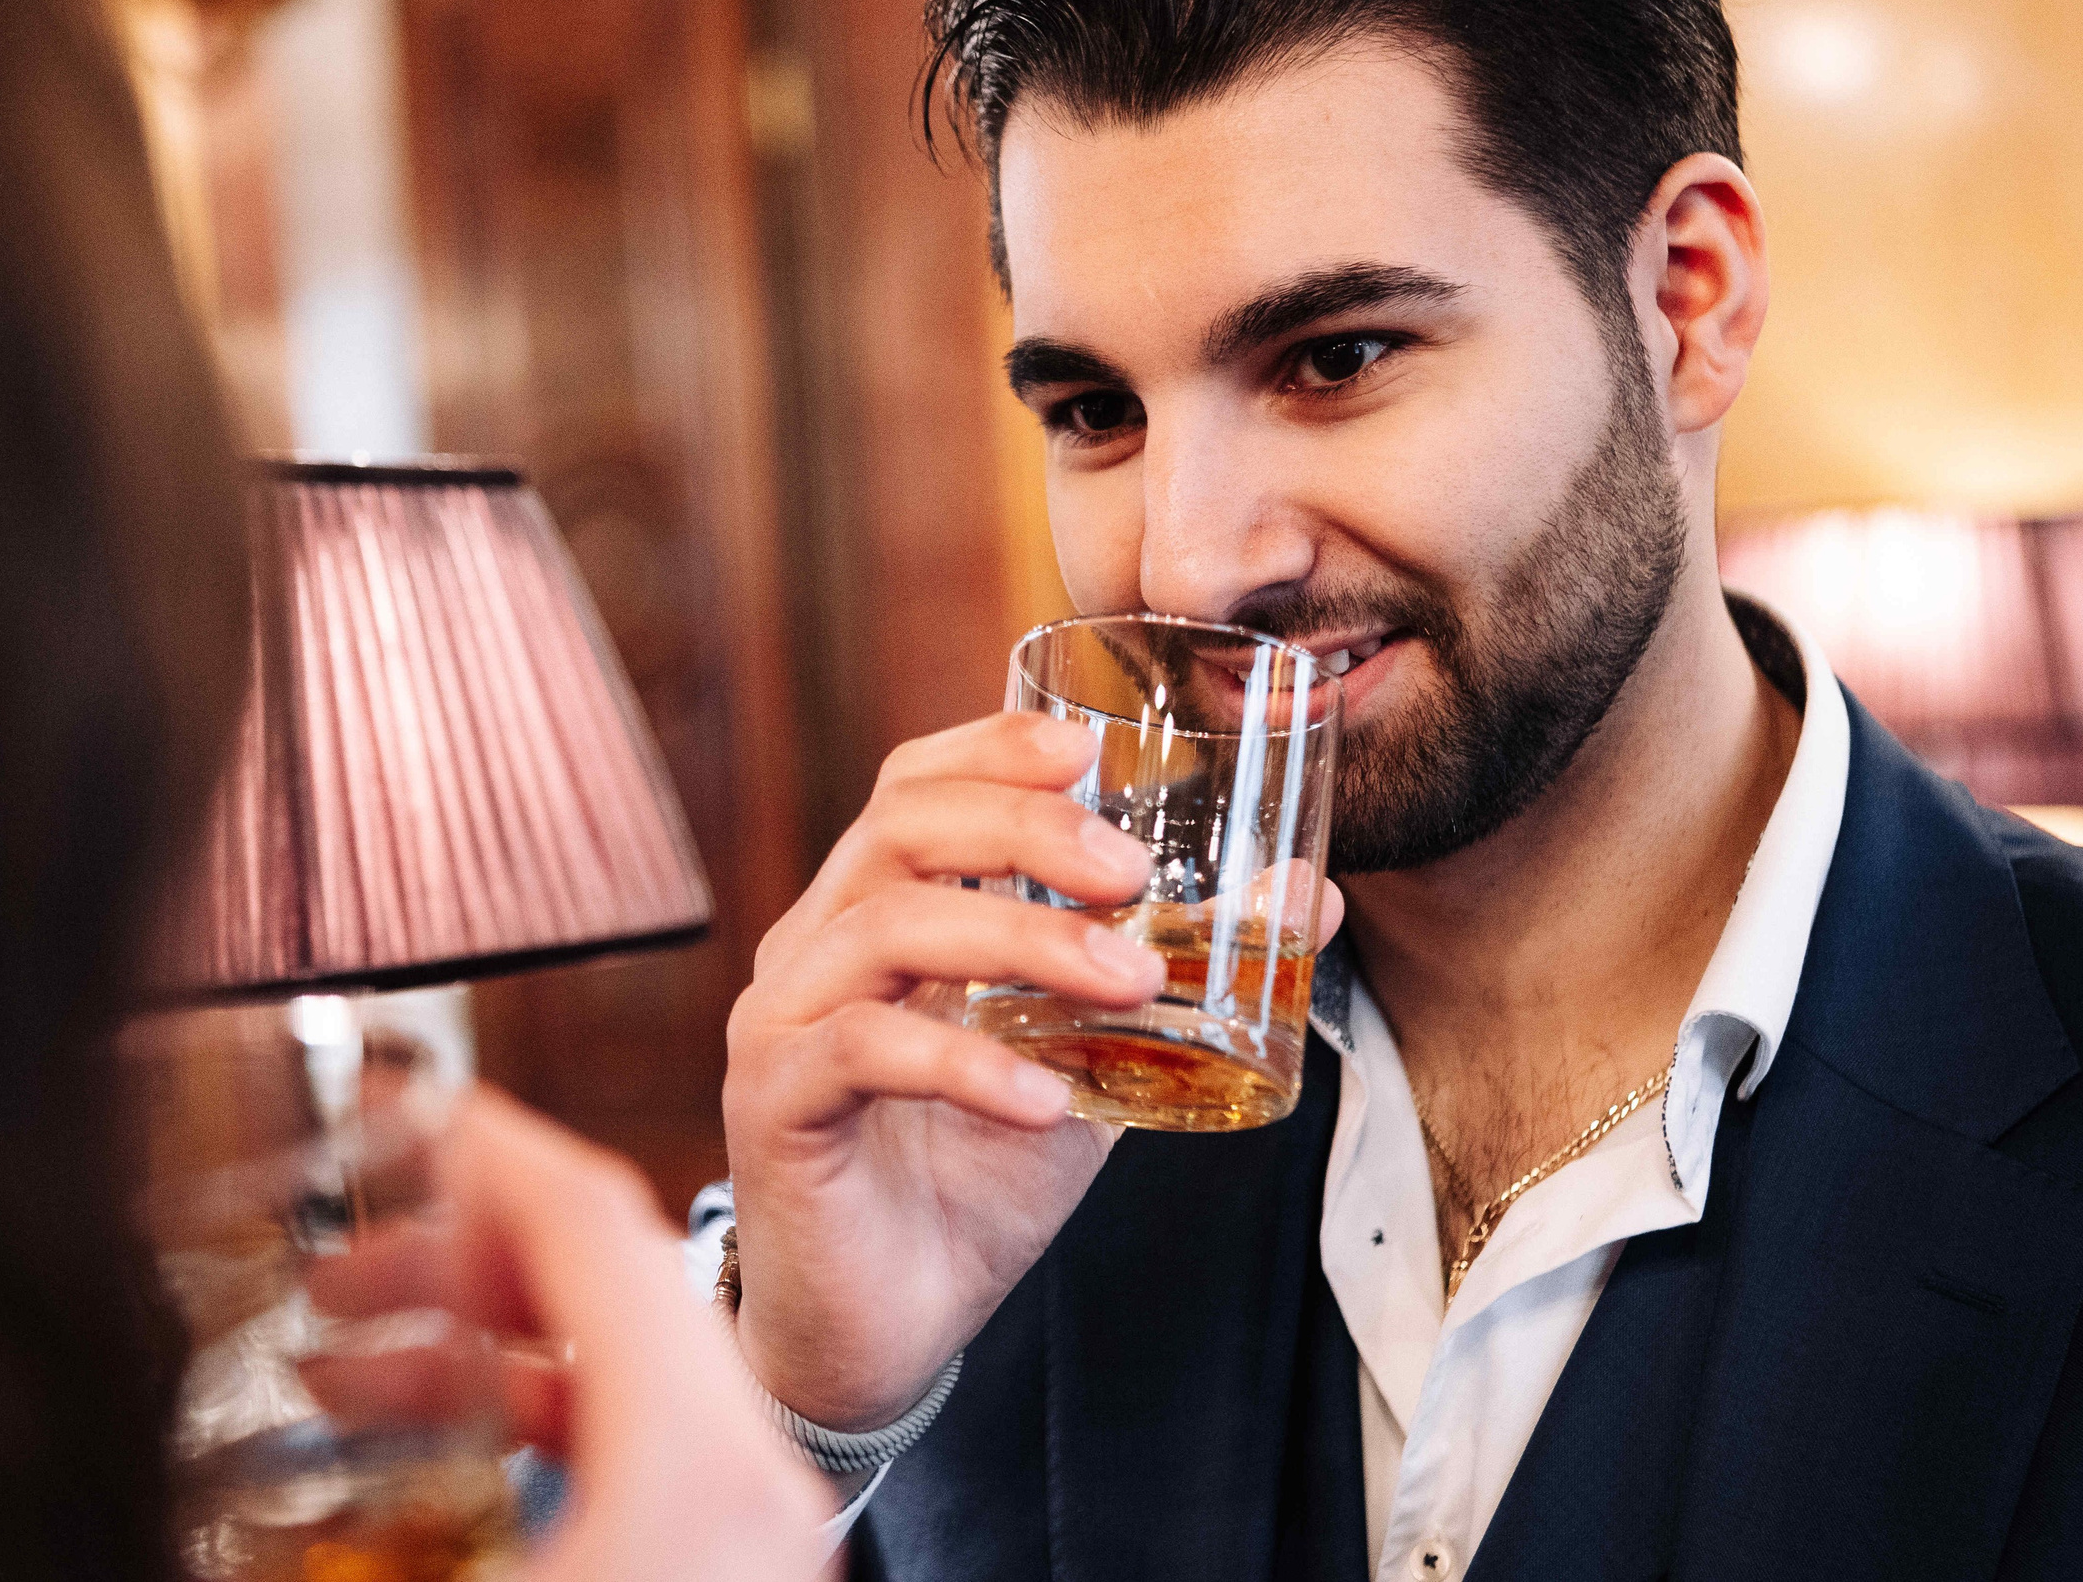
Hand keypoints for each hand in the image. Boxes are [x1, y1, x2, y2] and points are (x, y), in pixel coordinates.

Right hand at [309, 1086, 832, 1581]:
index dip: (486, 1147)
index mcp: (699, 1465)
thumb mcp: (461, 1572)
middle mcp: (747, 1477)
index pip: (593, 1224)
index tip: (408, 1110)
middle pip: (602, 1286)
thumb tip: (217, 1472)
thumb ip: (371, 1492)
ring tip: (340, 1366)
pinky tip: (426, 1444)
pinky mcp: (730, 1561)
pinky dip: (532, 1422)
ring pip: (614, 1372)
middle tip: (340, 1265)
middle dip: (452, 1255)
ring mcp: (752, 1523)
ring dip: (476, 1346)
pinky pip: (633, 1449)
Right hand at [721, 714, 1173, 1431]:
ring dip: (1024, 941)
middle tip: (1133, 874)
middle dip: (1026, 832)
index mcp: (878, 911)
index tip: (1090, 750)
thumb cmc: (973, 1180)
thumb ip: (1167, 981)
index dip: (992, 748)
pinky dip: (966, 1063)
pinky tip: (1045, 1100)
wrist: (883, 1333)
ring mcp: (785, 1019)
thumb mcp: (1091, 1063)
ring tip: (1131, 982)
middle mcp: (816, 944)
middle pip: (901, 828)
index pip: (914, 786)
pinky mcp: (773, 1103)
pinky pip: (865, 1050)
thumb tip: (1308, 899)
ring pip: (889, 927)